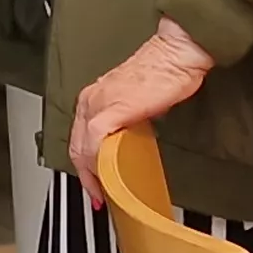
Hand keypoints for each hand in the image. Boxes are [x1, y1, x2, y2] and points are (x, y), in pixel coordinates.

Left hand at [70, 19, 216, 206]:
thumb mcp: (138, 103)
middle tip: (97, 196)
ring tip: (104, 192)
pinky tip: (108, 176)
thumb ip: (128, 121)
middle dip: (85, 176)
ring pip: (82, 148)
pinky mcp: (111, 110)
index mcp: (94, 96)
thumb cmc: (164, 73)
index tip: (94, 184)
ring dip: (92, 174)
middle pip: (76, 147)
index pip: (79, 138)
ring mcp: (98, 104)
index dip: (85, 165)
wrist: (175, 55)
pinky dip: (98, 162)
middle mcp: (90, 99)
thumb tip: (130, 142)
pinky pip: (94, 143)